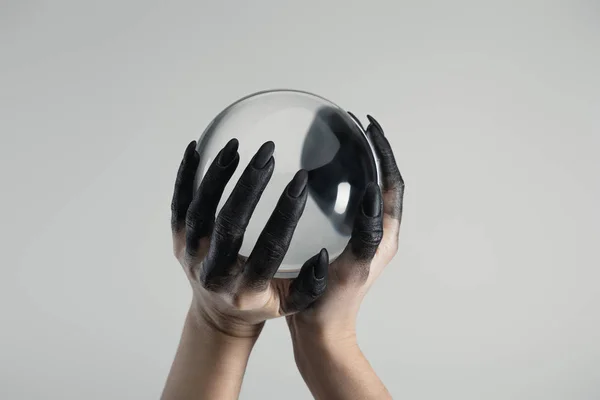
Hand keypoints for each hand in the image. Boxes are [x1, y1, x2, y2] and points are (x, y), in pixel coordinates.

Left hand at [171, 139, 328, 337]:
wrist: (217, 314)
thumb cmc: (260, 302)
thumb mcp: (290, 305)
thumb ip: (310, 285)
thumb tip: (323, 254)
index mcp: (246, 289)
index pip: (268, 248)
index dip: (285, 214)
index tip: (300, 181)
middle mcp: (215, 273)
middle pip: (230, 225)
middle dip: (249, 186)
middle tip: (267, 154)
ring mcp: (192, 255)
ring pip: (200, 211)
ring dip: (217, 177)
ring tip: (236, 146)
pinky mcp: (178, 241)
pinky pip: (179, 205)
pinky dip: (185, 176)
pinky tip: (196, 148)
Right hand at [288, 114, 403, 339]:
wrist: (320, 333)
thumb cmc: (334, 303)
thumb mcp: (353, 266)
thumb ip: (366, 232)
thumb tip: (372, 192)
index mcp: (384, 235)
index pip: (391, 183)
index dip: (384, 152)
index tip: (370, 126)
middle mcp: (375, 233)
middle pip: (379, 182)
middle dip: (371, 153)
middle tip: (352, 128)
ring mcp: (357, 238)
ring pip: (360, 192)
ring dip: (354, 166)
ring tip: (335, 144)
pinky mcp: (340, 243)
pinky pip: (341, 205)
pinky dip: (334, 185)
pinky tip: (311, 180)